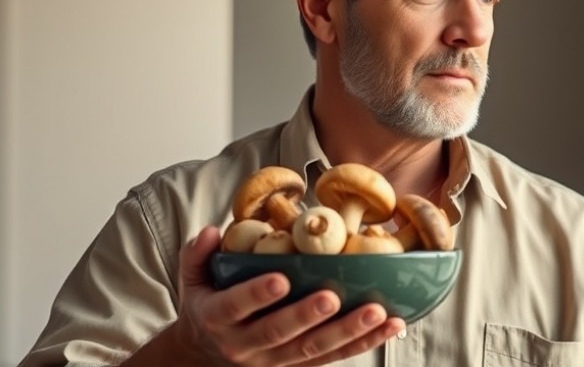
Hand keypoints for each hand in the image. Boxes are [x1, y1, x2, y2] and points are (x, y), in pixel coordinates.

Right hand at [173, 226, 405, 365]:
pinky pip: (333, 356)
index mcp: (217, 318)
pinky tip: (391, 325)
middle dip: (307, 316)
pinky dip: (364, 342)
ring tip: (376, 312)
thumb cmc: (206, 306)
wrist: (204, 356)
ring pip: (312, 349)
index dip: (257, 294)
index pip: (235, 306)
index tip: (281, 279)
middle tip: (332, 296)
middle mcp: (246, 345)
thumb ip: (196, 254)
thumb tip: (212, 231)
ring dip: (347, 331)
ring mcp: (275, 360)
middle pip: (278, 333)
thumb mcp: (190, 280)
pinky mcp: (299, 366)